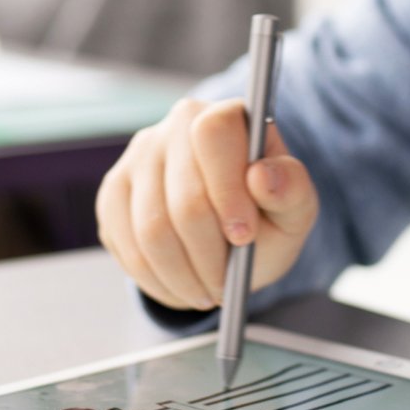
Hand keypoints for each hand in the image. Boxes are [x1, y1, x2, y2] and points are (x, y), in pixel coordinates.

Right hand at [96, 96, 318, 310]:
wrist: (234, 233)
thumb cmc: (267, 213)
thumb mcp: (296, 207)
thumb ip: (292, 189)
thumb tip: (262, 176)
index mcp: (225, 116)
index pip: (213, 135)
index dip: (228, 190)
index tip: (244, 237)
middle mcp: (176, 126)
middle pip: (183, 197)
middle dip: (209, 255)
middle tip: (226, 287)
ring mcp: (138, 157)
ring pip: (151, 229)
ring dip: (183, 276)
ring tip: (207, 293)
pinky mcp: (114, 192)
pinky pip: (126, 245)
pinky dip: (156, 280)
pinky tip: (180, 287)